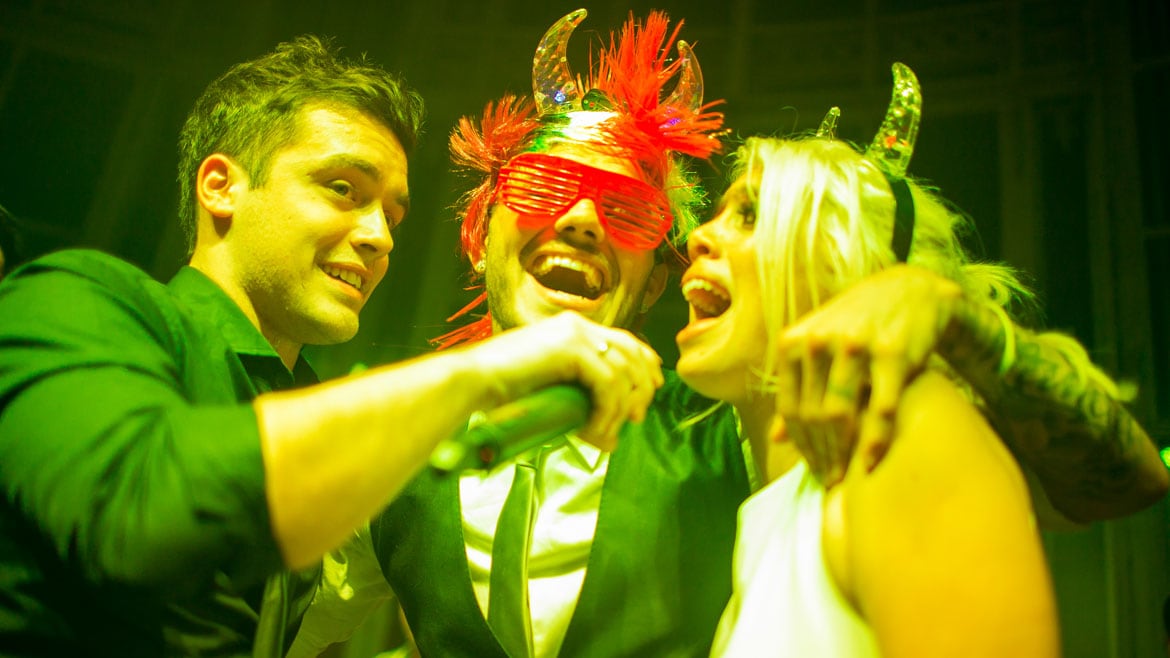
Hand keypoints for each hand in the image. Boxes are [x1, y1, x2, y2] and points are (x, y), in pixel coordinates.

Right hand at [467, 311, 663, 449]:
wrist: (472, 382)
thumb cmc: (500, 390)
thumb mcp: (549, 388)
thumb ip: (577, 397)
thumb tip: (607, 431)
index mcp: (571, 327)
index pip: (624, 340)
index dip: (645, 363)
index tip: (652, 389)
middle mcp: (577, 325)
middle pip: (632, 352)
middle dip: (642, 386)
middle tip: (637, 416)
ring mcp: (575, 334)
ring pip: (623, 372)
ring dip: (620, 408)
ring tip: (606, 433)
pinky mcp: (571, 350)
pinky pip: (608, 384)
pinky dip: (607, 411)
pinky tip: (594, 429)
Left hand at [772, 265, 960, 484]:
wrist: (910, 292)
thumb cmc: (856, 327)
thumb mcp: (818, 351)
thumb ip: (798, 391)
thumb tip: (775, 437)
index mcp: (793, 342)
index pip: (790, 407)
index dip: (800, 445)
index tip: (812, 470)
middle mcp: (819, 341)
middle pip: (813, 415)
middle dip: (820, 454)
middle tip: (829, 480)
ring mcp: (854, 346)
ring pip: (840, 414)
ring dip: (841, 452)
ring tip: (845, 477)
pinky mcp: (893, 353)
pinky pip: (879, 407)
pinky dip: (873, 441)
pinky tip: (869, 463)